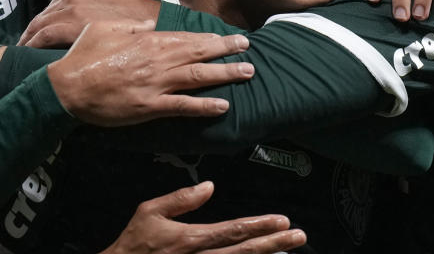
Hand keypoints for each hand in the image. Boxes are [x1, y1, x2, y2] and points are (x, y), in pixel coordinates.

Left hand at [20, 0, 160, 47]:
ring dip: (29, 41)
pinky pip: (43, 36)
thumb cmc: (136, 13)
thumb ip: (93, 0)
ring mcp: (70, 7)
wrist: (152, 21)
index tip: (35, 36)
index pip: (51, 7)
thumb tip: (83, 13)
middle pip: (42, 16)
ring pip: (39, 26)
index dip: (42, 23)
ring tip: (23, 55)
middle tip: (23, 48)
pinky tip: (29, 55)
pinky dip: (33, 46)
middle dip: (31, 33)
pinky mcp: (70, 24)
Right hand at [47, 23, 253, 125]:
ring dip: (225, 75)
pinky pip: (183, 106)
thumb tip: (149, 23)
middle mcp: (157, 60)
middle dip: (227, 52)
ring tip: (247, 73)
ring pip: (198, 78)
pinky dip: (204, 106)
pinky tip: (222, 106)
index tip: (229, 38)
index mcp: (147, 40)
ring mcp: (155, 84)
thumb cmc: (82, 57)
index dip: (211, 39)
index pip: (187, 38)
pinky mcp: (149, 107)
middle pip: (200, 54)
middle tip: (248, 50)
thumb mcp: (104, 28)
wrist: (65, 88)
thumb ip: (131, 25)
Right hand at [101, 181, 305, 253]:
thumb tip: (209, 186)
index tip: (283, 220)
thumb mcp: (150, 212)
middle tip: (299, 236)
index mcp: (191, 239)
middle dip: (275, 243)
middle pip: (245, 251)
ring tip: (289, 248)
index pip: (233, 231)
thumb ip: (180, 199)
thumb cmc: (134, 244)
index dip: (260, 225)